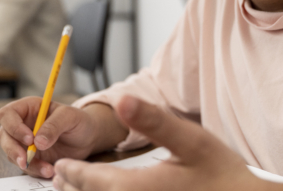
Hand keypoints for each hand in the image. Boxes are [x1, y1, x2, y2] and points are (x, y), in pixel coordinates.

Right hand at [0, 98, 127, 178]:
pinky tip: (49, 171)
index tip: (29, 139)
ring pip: (12, 153)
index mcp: (28, 108)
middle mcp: (22, 124)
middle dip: (13, 150)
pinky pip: (25, 165)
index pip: (7, 114)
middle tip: (26, 160)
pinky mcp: (31, 157)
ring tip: (47, 168)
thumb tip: (38, 142)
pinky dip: (35, 170)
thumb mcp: (70, 117)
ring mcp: (24, 142)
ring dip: (27, 163)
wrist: (88, 138)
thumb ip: (54, 125)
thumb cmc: (79, 121)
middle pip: (4, 136)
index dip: (13, 126)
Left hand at [51, 96, 282, 190]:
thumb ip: (154, 121)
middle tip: (61, 178)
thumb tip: (123, 100)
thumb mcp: (192, 140)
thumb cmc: (223, 174)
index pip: (91, 181)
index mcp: (137, 189)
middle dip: (77, 188)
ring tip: (79, 187)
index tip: (60, 166)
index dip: (73, 172)